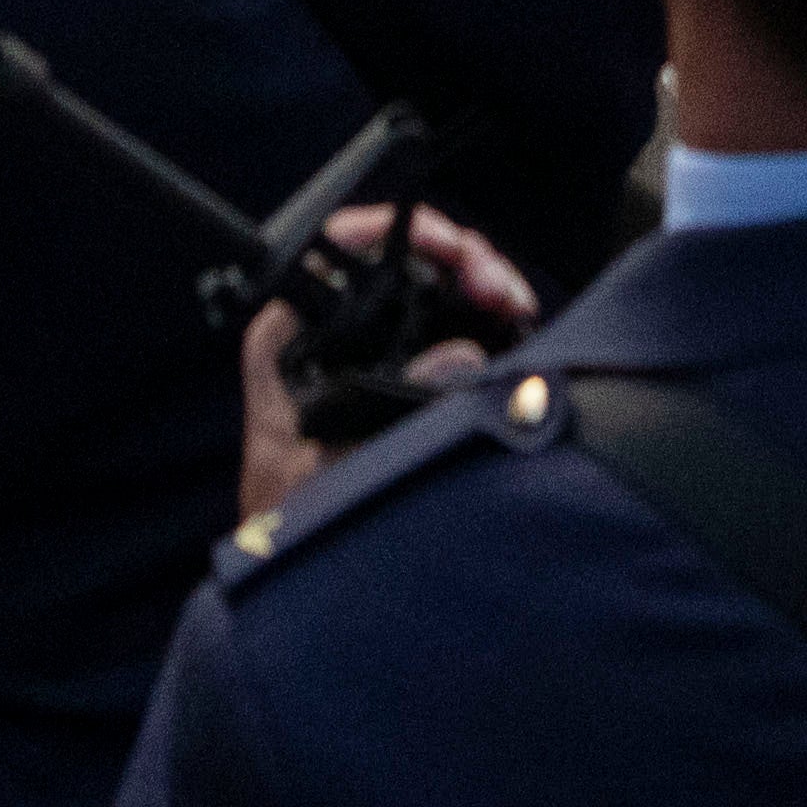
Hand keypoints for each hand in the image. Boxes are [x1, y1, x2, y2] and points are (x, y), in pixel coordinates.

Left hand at [231, 205, 544, 526]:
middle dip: (458, 258)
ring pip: (431, 284)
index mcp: (291, 339)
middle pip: (397, 259)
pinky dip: (487, 314)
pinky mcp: (403, 371)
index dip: (397, 231)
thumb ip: (391, 410)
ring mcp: (370, 348)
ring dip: (479, 281)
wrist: (297, 576)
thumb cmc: (292, 522)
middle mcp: (328, 332)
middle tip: (497, 286)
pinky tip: (514, 320)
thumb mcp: (332, 468)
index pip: (338, 249)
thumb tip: (459, 356)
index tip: (449, 249)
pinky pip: (449, 321)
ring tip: (512, 300)